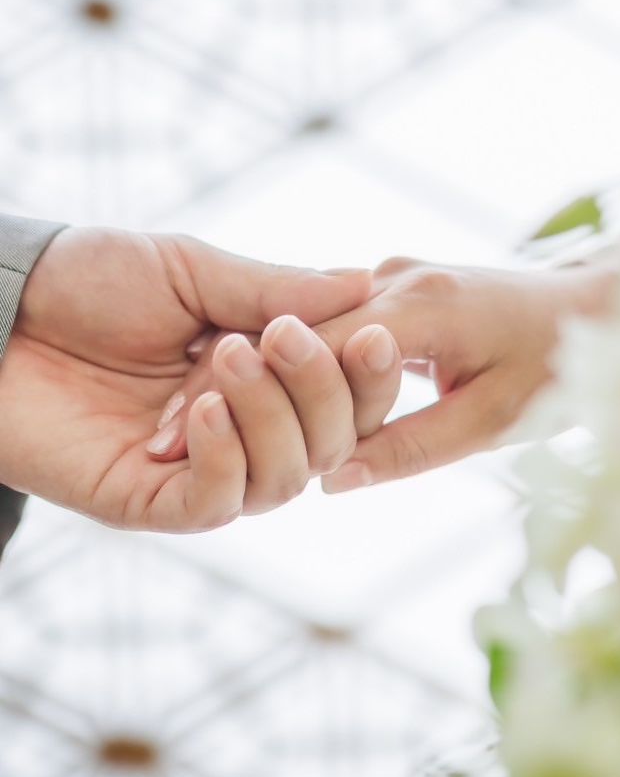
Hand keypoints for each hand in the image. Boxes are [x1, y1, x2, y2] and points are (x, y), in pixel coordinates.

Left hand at [0, 227, 374, 530]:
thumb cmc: (88, 282)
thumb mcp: (193, 271)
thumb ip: (276, 289)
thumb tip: (366, 286)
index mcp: (268, 379)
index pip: (350, 400)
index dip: (370, 377)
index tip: (372, 334)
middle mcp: (247, 432)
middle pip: (332, 445)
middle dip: (320, 390)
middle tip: (277, 335)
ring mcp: (200, 469)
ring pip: (284, 480)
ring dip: (271, 418)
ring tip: (226, 359)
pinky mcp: (147, 502)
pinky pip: (217, 505)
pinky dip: (224, 459)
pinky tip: (199, 411)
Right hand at [311, 257, 618, 491]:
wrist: (592, 310)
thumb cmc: (553, 369)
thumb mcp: (490, 423)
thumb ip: (411, 449)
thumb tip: (332, 480)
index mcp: (420, 302)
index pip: (316, 348)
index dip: (296, 402)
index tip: (294, 450)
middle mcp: (396, 276)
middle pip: (309, 338)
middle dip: (303, 396)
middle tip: (307, 451)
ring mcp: (393, 275)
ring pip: (321, 333)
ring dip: (319, 384)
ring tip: (334, 432)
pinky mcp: (396, 285)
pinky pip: (343, 327)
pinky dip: (338, 368)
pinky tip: (347, 408)